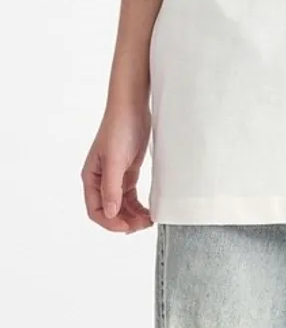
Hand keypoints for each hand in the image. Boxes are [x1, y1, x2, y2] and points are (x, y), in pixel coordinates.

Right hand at [81, 102, 153, 233]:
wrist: (132, 105)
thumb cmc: (119, 127)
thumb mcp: (115, 160)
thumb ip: (112, 188)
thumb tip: (110, 213)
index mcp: (91, 177)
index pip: (96, 210)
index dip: (110, 222)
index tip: (127, 227)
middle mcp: (101, 179)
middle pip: (110, 210)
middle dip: (124, 220)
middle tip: (142, 225)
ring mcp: (115, 175)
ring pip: (121, 204)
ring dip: (132, 215)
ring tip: (148, 221)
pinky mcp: (128, 170)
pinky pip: (130, 195)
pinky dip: (137, 205)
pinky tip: (148, 210)